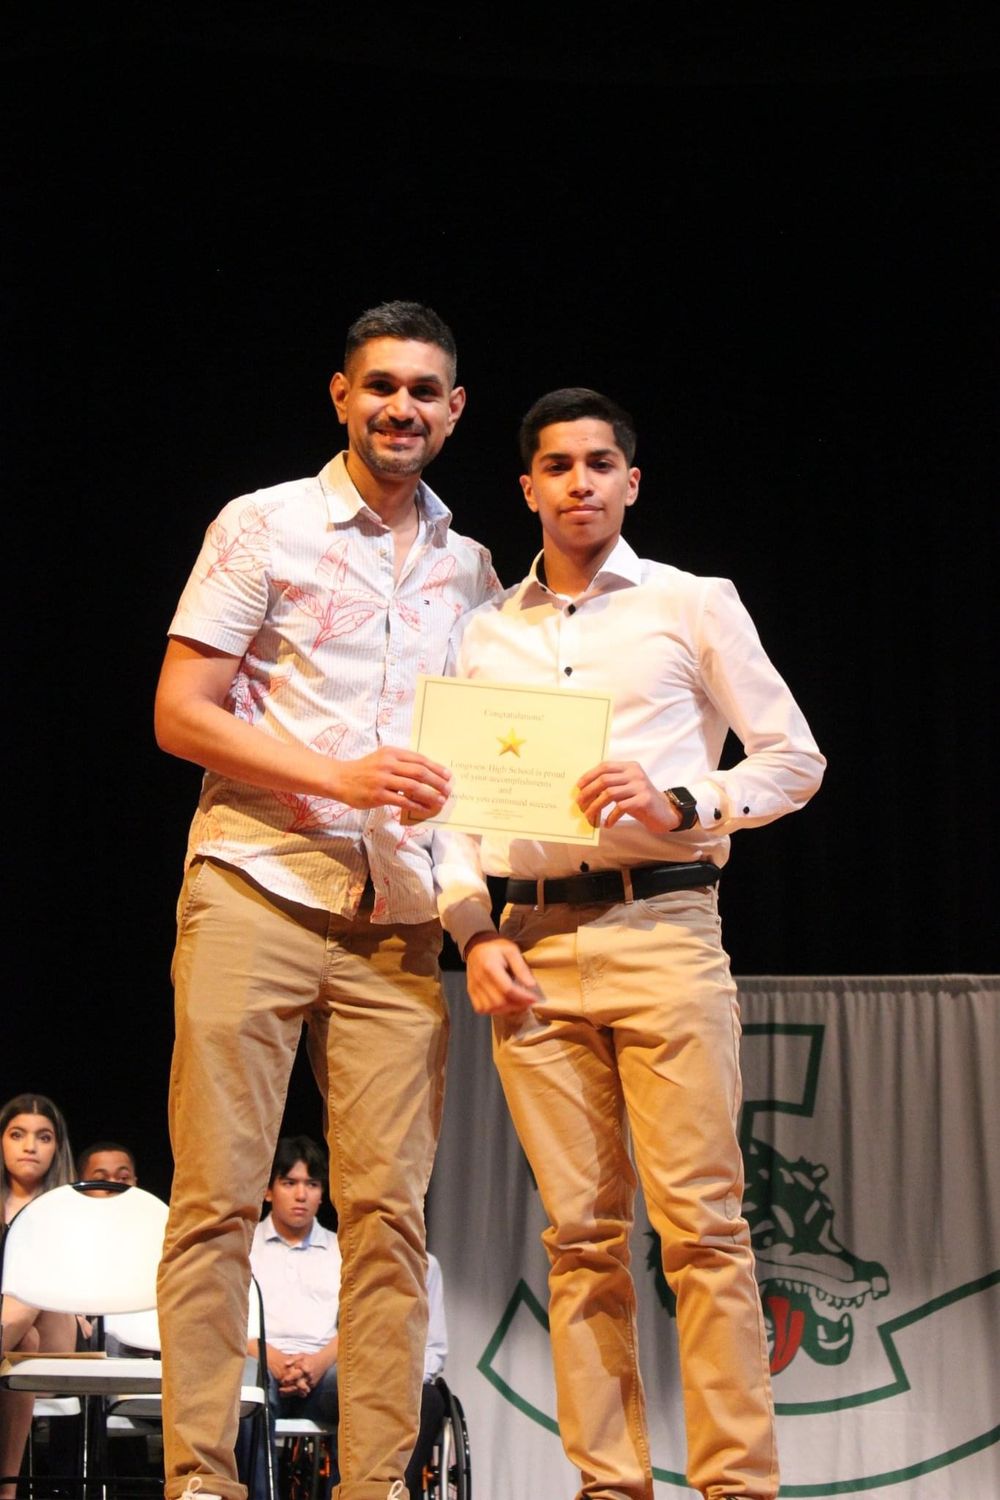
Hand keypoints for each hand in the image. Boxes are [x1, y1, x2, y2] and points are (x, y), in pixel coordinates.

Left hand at [286, 1351, 325, 1390]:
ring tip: (282, 1394)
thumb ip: (293, 1359)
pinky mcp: (312, 1386)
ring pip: (300, 1390)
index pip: (297, 1374)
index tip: (283, 1380)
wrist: (323, 1362)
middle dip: (290, 1388)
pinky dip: (296, 1393)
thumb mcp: (302, 1355)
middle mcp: (309, 1376)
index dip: (290, 1378)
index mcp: (306, 1367)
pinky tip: (288, 1394)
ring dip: (291, 1392)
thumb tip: (285, 1364)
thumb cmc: (309, 1358)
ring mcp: (311, 1381)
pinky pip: (304, 1391)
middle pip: (299, 1384)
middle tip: (280, 1390)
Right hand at [330, 746, 450, 812]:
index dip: (436, 768)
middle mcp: (388, 764)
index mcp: (392, 753)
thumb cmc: (364, 770)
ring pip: (413, 787)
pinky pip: (402, 801)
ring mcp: (383, 779)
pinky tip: (424, 809)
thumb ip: (401, 762)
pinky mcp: (378, 795)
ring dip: (430, 794)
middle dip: (437, 782)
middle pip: (420, 772)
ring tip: (440, 800)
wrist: (340, 779)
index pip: (420, 759)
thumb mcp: (382, 758)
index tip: (448, 776)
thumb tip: (426, 772)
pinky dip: (416, 805)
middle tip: (448, 790)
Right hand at [465, 936, 538, 1014]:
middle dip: (516, 1005)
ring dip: (506, 1010)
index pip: (507, 989)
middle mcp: (480, 979)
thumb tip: (532, 985)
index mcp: (490, 967)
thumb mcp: (512, 951)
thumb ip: (521, 968)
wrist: (476, 945)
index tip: (534, 999)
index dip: (522, 997)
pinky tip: (503, 1005)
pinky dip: (494, 1011)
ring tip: (517, 1004)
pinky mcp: (471, 992)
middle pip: (499, 1001)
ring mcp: (473, 987)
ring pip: (491, 1008)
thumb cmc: (496, 947)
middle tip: (527, 1002)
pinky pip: (481, 1009)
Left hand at [575, 761, 681, 831]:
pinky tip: (607, 824)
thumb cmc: (640, 801)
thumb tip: (584, 791)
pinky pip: (620, 807)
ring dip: (595, 807)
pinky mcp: (644, 800)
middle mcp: (635, 773)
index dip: (589, 775)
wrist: (665, 812)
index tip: (578, 787)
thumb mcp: (626, 788)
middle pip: (604, 780)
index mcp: (629, 766)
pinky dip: (610, 817)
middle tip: (580, 804)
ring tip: (589, 816)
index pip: (605, 766)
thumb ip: (611, 784)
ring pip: (610, 794)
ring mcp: (640, 786)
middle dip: (588, 793)